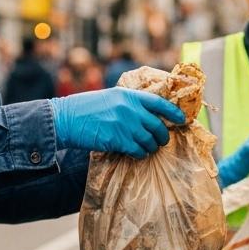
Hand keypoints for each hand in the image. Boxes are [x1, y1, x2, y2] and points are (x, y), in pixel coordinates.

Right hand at [50, 88, 184, 157]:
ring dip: (150, 147)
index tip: (182, 119)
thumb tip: (148, 116)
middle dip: (162, 136)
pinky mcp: (118, 140)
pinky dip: (140, 154)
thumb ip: (130, 104)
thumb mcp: (111, 98)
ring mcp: (125, 125)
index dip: (174, 112)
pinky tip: (135, 153)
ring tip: (145, 148)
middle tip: (160, 141)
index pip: (160, 103)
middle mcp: (131, 109)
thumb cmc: (86, 108)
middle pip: (158, 126)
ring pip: (150, 141)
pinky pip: (138, 150)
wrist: (66, 119)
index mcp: (130, 95)